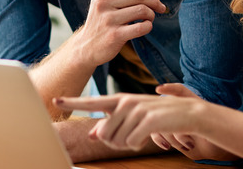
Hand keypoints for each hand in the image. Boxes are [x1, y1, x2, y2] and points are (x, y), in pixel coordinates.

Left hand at [53, 91, 206, 151]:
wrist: (187, 113)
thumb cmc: (157, 118)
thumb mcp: (134, 119)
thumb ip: (112, 125)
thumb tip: (92, 135)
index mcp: (119, 101)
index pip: (92, 102)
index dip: (73, 101)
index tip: (55, 99)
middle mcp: (125, 102)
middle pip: (104, 133)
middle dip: (114, 143)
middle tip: (130, 138)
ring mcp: (136, 109)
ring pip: (116, 140)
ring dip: (127, 144)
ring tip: (140, 135)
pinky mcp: (146, 119)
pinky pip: (131, 142)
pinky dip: (138, 144)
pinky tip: (147, 136)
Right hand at [74, 0, 165, 66]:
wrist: (86, 46)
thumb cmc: (100, 22)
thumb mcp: (103, 1)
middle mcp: (102, 3)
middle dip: (154, 1)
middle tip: (160, 7)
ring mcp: (108, 19)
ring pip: (142, 10)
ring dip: (151, 14)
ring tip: (149, 18)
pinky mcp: (114, 35)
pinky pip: (141, 27)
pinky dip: (148, 26)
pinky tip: (146, 26)